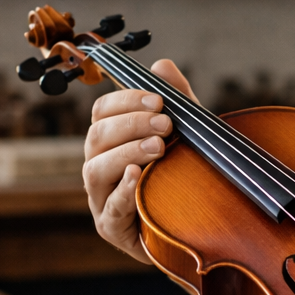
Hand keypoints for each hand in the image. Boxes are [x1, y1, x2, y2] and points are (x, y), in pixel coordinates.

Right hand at [83, 59, 195, 262]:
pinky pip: (109, 209)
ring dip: (126, 153)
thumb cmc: (185, 176)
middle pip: (96, 137)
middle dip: (130, 125)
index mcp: (111, 143)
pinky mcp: (112, 229)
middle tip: (165, 124)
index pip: (102, 113)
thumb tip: (161, 65)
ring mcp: (102, 200)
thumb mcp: (188, 133)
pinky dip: (121, 191)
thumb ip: (178, 100)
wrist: (198, 228)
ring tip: (158, 148)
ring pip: (95, 170)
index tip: (159, 100)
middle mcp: (100, 168)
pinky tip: (137, 176)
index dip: (126, 101)